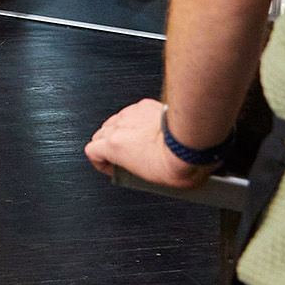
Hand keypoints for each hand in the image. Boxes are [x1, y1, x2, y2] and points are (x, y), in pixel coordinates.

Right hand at [85, 98, 213, 188]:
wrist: (192, 143)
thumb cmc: (174, 164)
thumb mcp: (150, 180)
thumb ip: (135, 170)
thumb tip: (140, 173)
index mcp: (114, 146)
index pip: (92, 151)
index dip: (100, 162)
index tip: (111, 167)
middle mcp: (119, 126)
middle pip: (101, 133)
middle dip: (110, 144)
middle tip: (125, 156)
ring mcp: (132, 114)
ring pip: (117, 121)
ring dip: (124, 131)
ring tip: (140, 142)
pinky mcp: (146, 105)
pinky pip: (135, 112)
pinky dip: (139, 120)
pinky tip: (153, 130)